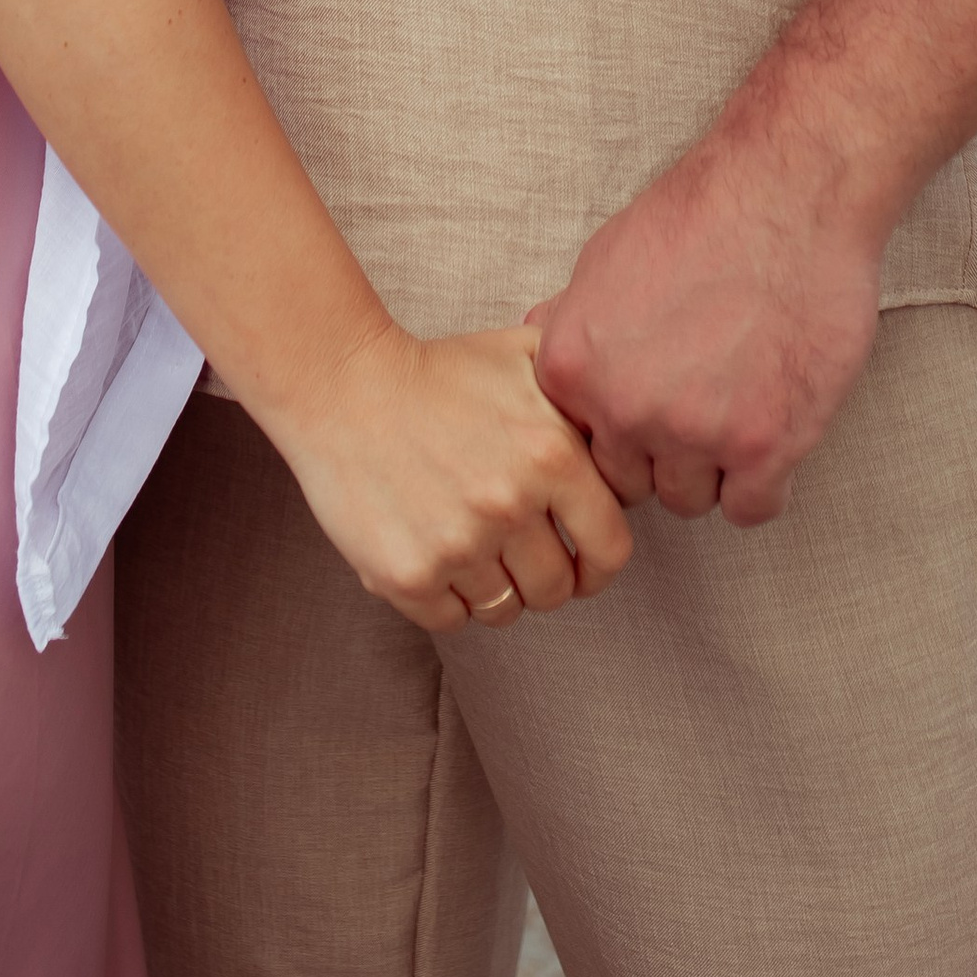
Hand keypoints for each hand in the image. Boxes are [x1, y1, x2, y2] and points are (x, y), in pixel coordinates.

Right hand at [269, 323, 633, 632]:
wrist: (343, 385)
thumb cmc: (441, 370)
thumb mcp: (526, 356)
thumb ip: (586, 390)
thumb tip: (633, 424)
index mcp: (553, 455)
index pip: (612, 551)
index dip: (599, 561)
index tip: (582, 557)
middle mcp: (511, 505)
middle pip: (557, 589)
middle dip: (545, 575)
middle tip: (518, 548)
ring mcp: (458, 546)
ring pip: (506, 610)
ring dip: (496, 586)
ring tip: (472, 542)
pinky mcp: (408, 576)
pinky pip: (453, 621)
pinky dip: (449, 599)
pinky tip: (435, 551)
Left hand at [531, 134, 883, 529]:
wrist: (789, 190)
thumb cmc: (702, 213)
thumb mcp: (606, 257)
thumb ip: (571, 318)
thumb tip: (537, 344)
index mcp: (574, 366)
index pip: (580, 448)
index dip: (619, 425)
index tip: (651, 398)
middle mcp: (624, 408)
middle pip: (633, 481)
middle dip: (664, 451)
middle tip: (702, 398)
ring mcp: (694, 432)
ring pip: (691, 498)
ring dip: (715, 465)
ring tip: (741, 400)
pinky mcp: (765, 446)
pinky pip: (751, 508)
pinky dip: (763, 479)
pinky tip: (773, 428)